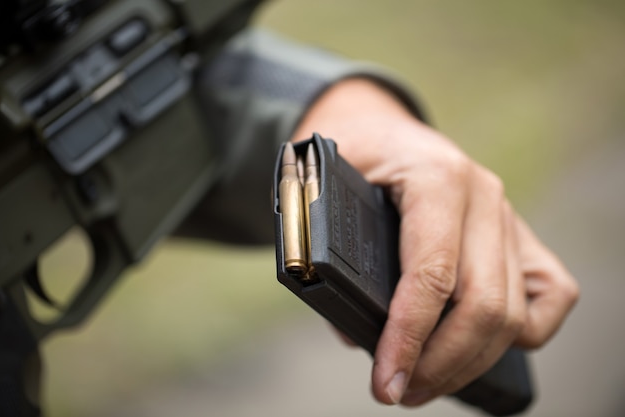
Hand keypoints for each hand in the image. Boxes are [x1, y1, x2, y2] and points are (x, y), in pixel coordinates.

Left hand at [291, 78, 578, 405]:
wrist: (379, 130)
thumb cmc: (351, 160)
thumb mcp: (322, 195)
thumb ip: (332, 257)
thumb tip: (357, 336)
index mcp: (435, 177)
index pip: (432, 275)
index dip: (408, 338)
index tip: (386, 382)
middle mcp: (483, 195)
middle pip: (483, 305)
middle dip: (440, 364)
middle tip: (398, 391)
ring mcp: (507, 214)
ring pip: (514, 311)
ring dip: (470, 361)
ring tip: (426, 382)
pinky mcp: (519, 233)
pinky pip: (551, 295)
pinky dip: (524, 333)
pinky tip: (481, 347)